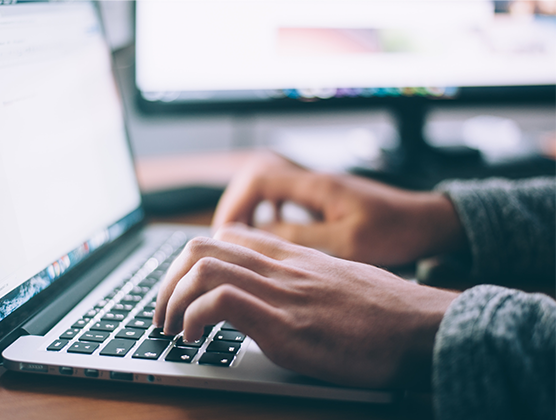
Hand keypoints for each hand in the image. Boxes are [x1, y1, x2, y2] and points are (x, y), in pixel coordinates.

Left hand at [154, 224, 458, 388]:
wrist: (424, 327)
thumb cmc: (388, 311)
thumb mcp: (340, 281)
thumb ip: (305, 279)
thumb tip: (282, 294)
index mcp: (294, 256)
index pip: (228, 236)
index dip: (194, 260)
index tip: (185, 288)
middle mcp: (282, 267)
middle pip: (202, 246)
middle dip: (169, 280)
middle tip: (164, 311)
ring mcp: (282, 293)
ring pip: (203, 267)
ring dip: (172, 299)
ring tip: (171, 328)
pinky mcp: (286, 325)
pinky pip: (221, 302)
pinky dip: (194, 318)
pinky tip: (194, 339)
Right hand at [213, 152, 465, 266]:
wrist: (427, 222)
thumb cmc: (395, 231)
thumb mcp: (347, 242)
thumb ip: (301, 237)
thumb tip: (259, 235)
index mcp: (317, 186)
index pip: (259, 179)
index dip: (236, 204)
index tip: (226, 233)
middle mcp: (313, 181)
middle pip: (257, 179)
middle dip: (237, 206)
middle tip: (227, 238)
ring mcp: (319, 189)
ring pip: (269, 188)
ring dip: (251, 209)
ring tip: (242, 237)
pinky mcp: (325, 200)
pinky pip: (285, 199)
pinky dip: (270, 213)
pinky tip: (272, 233)